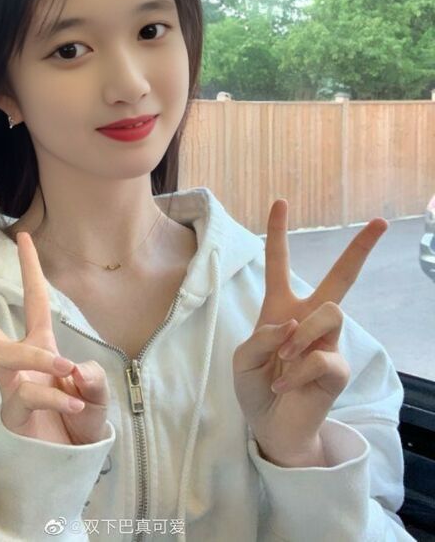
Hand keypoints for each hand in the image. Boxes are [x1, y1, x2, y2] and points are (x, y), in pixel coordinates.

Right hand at [0, 230, 109, 445]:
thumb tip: (73, 369)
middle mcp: (18, 364)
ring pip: (6, 353)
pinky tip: (75, 405)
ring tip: (65, 367)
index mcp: (40, 346)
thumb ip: (93, 380)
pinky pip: (27, 394)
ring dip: (36, 356)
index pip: (34, 299)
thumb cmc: (80, 424)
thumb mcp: (96, 396)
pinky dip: (54, 396)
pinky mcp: (11, 415)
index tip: (22, 234)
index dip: (29, 267)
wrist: (72, 467)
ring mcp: (11, 388)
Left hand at [232, 199, 387, 465]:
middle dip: (360, 249)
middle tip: (381, 223)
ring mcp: (328, 343)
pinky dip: (297, 370)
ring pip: (328, 313)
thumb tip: (291, 325)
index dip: (278, 233)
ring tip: (282, 361)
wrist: (269, 425)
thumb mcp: (244, 358)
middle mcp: (309, 319)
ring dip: (300, 336)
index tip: (280, 201)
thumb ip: (262, 336)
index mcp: (281, 307)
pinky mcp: (338, 369)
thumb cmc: (256, 385)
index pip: (279, 264)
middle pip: (340, 278)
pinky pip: (321, 356)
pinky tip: (287, 383)